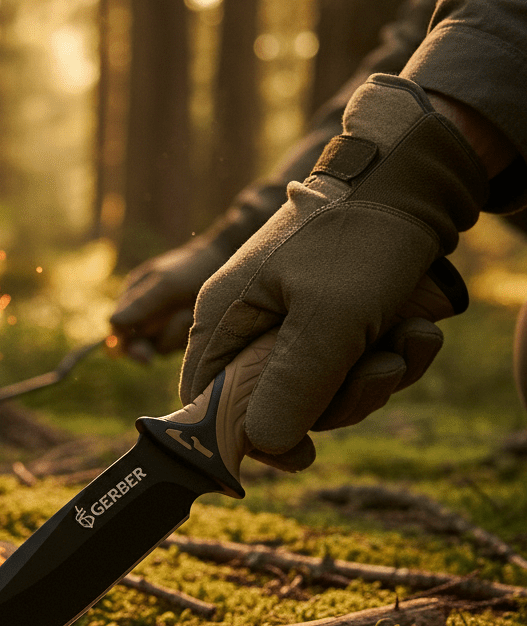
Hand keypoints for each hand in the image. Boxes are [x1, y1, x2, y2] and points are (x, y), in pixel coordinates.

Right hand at [110, 235, 231, 361]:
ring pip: (160, 347)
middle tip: (147, 357)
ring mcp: (164, 327)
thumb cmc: (191, 269)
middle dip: (144, 348)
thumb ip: (141, 304)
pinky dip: (188, 335)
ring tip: (189, 313)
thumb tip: (111, 322)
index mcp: (132, 297)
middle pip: (135, 344)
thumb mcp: (165, 284)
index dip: (122, 342)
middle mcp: (145, 314)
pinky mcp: (182, 336)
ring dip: (174, 334)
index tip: (133, 350)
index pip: (117, 327)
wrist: (226, 264)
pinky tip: (196, 318)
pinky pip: (179, 346)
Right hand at [181, 74, 486, 470]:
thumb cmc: (362, 238)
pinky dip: (390, 354)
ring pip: (321, 387)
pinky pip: (350, 363)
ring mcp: (291, 317)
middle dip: (339, 399)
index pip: (205, 399)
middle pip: (274, 402)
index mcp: (225, 316)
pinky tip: (420, 328)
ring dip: (376, 375)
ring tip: (412, 337)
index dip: (247, 435)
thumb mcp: (329, 320)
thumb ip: (291, 388)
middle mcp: (250, 320)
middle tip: (381, 372)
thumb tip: (262, 446)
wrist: (418, 172)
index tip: (301, 452)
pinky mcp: (331, 314)